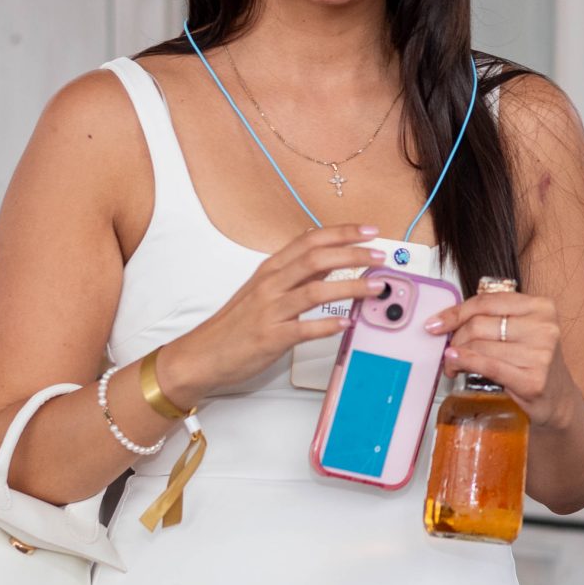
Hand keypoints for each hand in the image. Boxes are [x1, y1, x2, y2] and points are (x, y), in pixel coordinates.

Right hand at [160, 225, 387, 400]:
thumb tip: (330, 262)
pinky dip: (328, 325)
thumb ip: (295, 275)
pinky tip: (347, 323)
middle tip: (380, 255)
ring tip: (375, 287)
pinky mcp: (271, 337)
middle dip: (353, 254)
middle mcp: (271, 284)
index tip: (369, 230)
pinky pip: (304, 329)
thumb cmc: (236, 323)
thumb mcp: (263, 289)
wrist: (203, 354)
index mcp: (271, 269)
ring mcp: (271, 310)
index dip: (342, 232)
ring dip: (350, 287)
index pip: (310, 240)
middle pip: (317, 259)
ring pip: (316, 291)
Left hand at [425, 286, 576, 428]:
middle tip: (449, 350)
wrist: (558, 398)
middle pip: (480, 324)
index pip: (487, 301)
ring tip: (452, 364)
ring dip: (457, 355)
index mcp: (541, 307)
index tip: (437, 322)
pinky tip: (455, 363)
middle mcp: (544, 327)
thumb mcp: (522, 330)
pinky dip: (466, 362)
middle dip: (456, 337)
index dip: (456, 312)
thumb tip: (449, 319)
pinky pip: (488, 365)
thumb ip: (495, 318)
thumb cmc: (535, 362)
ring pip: (480, 345)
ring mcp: (540, 354)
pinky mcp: (532, 379)